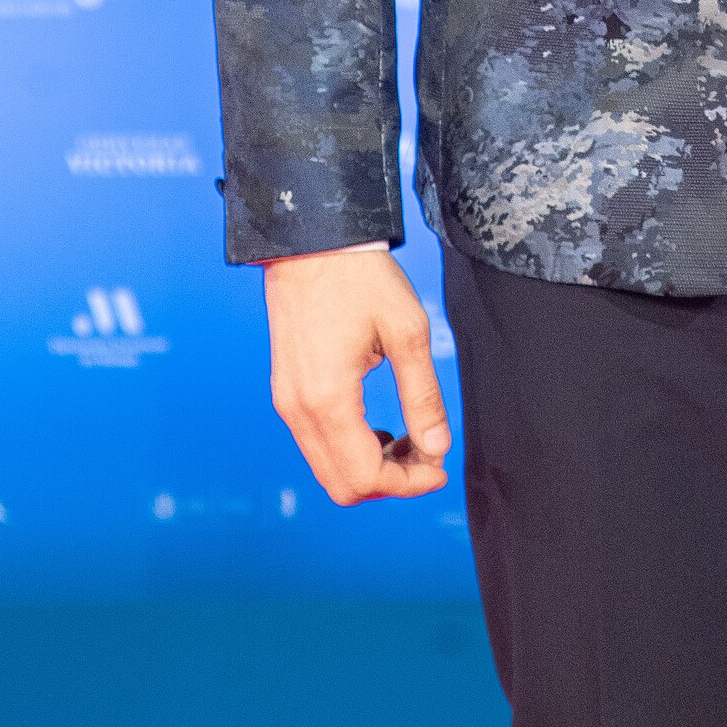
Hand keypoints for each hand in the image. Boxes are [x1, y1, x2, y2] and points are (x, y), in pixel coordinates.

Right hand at [263, 246, 451, 504]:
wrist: (311, 240)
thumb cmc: (361, 278)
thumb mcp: (407, 331)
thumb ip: (422, 396)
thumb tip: (437, 446)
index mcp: (328, 399)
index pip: (366, 476)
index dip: (409, 483)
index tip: (440, 466)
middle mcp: (298, 410)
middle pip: (343, 485)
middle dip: (391, 482)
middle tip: (428, 455)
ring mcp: (286, 402)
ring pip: (328, 469)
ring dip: (371, 467)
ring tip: (409, 438)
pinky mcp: (285, 391)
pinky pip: (317, 444)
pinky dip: (350, 449)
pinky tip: (379, 426)